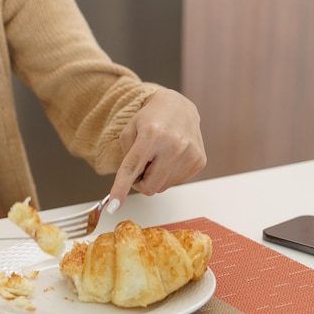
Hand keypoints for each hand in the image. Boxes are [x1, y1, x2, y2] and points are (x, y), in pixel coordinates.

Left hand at [107, 88, 205, 212]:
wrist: (178, 107)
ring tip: (159, 156)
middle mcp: (174, 145)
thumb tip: (133, 183)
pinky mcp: (199, 161)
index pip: (133, 168)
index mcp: (152, 135)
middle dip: (141, 181)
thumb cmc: (150, 119)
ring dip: (156, 177)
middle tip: (142, 164)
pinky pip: (176, 182)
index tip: (114, 205)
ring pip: (163, 187)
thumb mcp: (129, 131)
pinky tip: (171, 157)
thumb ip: (126, 158)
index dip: (121, 188)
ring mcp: (190, 154)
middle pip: (150, 187)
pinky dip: (168, 174)